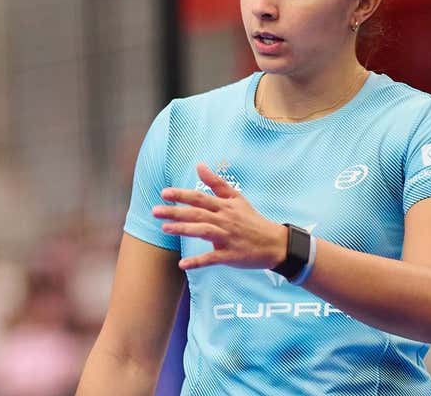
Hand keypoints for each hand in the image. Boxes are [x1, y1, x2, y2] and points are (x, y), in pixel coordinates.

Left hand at [152, 164, 287, 270]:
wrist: (275, 243)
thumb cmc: (252, 220)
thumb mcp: (236, 198)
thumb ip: (216, 183)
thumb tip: (199, 165)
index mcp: (224, 206)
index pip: (200, 198)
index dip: (182, 195)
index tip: (164, 193)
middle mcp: (225, 220)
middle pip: (197, 214)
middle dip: (175, 212)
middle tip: (155, 211)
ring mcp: (228, 238)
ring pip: (203, 232)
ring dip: (184, 230)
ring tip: (165, 229)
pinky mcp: (231, 255)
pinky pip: (212, 258)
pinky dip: (198, 261)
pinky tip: (182, 264)